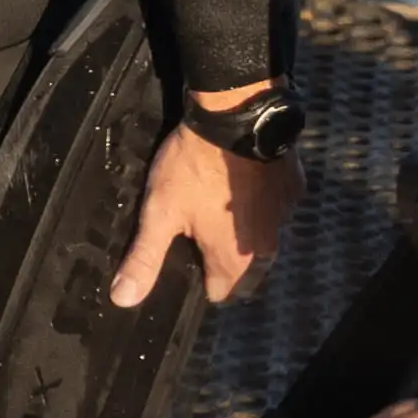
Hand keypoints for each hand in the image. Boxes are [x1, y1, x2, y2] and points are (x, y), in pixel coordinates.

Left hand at [110, 120, 293, 311]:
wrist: (236, 116)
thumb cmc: (193, 168)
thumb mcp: (160, 213)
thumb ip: (145, 258)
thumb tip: (123, 300)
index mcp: (236, 261)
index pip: (221, 293)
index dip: (199, 279)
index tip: (183, 258)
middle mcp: (268, 248)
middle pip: (246, 274)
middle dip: (224, 263)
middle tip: (197, 234)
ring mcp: (286, 217)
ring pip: (263, 242)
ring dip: (244, 234)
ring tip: (216, 210)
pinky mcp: (294, 190)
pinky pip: (276, 210)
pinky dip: (260, 206)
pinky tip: (240, 186)